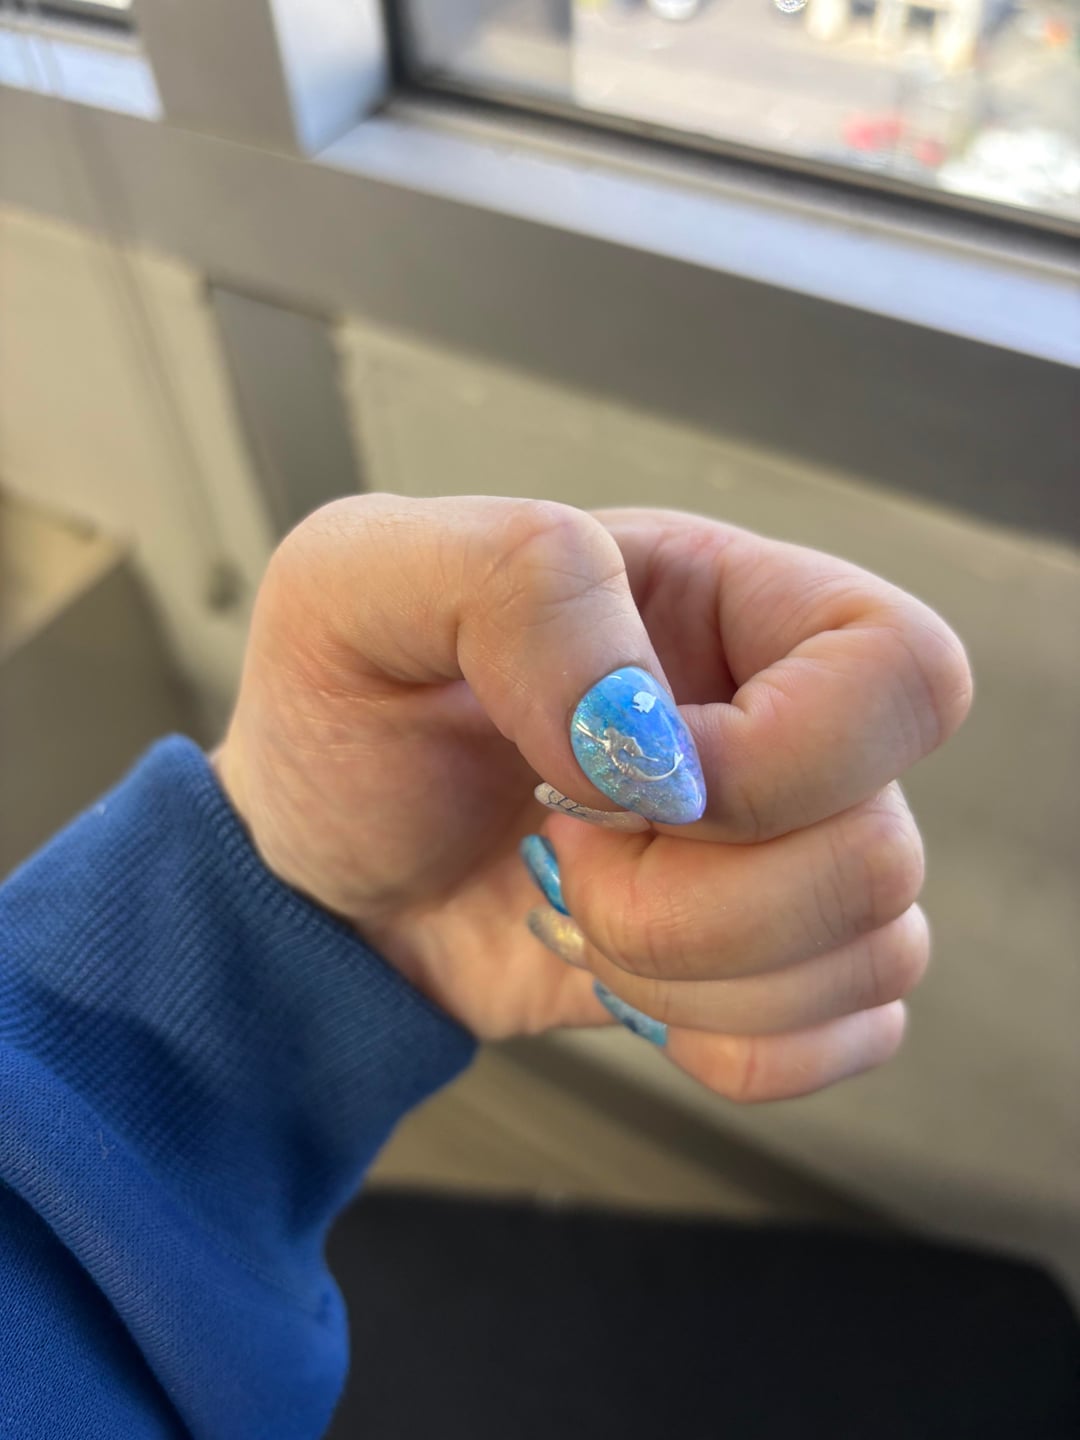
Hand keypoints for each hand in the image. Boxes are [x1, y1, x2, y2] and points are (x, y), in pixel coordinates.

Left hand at [216, 494, 970, 1101]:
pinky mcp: (770, 966)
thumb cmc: (344, 719)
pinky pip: (844, 1037)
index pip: (901, 672)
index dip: (778, 759)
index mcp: (727, 601)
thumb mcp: (357, 581)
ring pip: (869, 953)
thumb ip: (518, 583)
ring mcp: (789, 852)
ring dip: (683, 971)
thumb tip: (649, 737)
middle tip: (562, 847)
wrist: (321, 878)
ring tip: (570, 904)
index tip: (610, 779)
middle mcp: (784, 724)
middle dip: (690, 896)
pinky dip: (720, 1041)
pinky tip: (621, 977)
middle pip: (879, 851)